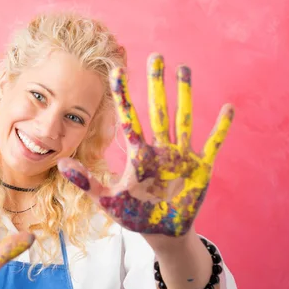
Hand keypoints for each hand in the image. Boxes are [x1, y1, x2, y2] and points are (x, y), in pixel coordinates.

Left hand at [58, 53, 233, 237]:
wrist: (162, 232)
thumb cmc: (135, 215)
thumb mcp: (107, 199)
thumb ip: (86, 181)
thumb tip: (60, 162)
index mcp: (139, 154)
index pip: (129, 119)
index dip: (123, 96)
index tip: (117, 71)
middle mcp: (160, 149)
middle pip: (158, 110)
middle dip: (156, 84)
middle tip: (155, 56)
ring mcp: (181, 157)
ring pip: (183, 119)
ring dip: (185, 95)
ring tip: (184, 69)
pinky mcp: (201, 169)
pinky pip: (212, 145)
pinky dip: (220, 129)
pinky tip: (228, 108)